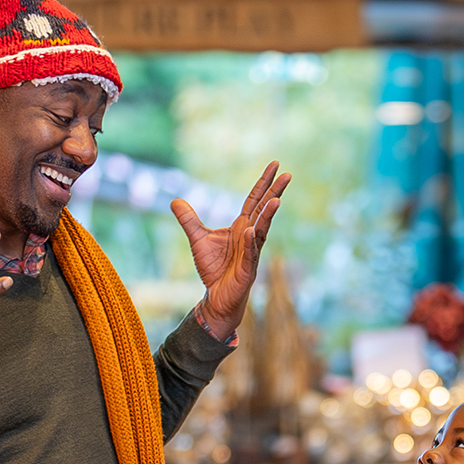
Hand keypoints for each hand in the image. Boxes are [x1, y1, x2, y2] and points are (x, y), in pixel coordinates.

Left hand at [172, 162, 290, 340]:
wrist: (216, 298)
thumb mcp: (197, 240)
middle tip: (288, 174)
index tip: (276, 165)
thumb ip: (189, 220)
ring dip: (268, 215)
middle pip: (264, 210)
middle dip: (275, 192)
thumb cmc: (213, 270)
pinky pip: (250, 253)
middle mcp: (250, 236)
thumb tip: (175, 201)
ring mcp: (251, 252)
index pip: (254, 200)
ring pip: (262, 230)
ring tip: (277, 199)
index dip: (264, 183)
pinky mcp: (246, 270)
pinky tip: (250, 231)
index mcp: (241, 226)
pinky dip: (250, 242)